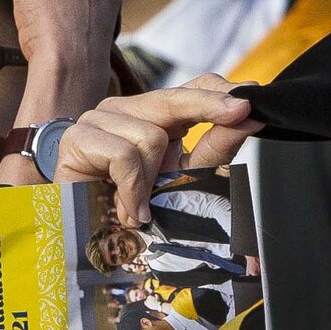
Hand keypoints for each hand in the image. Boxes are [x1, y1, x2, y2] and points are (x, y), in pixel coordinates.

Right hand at [45, 76, 256, 219]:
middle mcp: (127, 111)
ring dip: (151, 180)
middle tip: (241, 114)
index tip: (253, 97)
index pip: (190, 88)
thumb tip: (251, 117)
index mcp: (155, 118)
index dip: (220, 90)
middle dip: (209, 108)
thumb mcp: (185, 179)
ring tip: (139, 207)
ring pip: (149, 134)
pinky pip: (123, 154)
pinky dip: (131, 188)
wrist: (84, 241)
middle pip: (174, 98)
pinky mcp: (77, 138)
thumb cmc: (135, 213)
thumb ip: (215, 147)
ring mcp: (99, 119)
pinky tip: (126, 210)